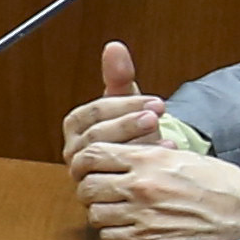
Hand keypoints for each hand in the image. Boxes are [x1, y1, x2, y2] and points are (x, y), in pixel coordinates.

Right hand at [60, 39, 169, 170]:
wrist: (139, 161)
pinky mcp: (100, 193)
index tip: (153, 101)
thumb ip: (119, 75)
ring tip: (162, 135)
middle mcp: (75, 151)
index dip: (123, 107)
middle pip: (94, 137)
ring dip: (133, 145)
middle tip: (156, 116)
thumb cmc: (130, 130)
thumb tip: (114, 46)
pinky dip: (140, 167)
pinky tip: (164, 155)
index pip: (92, 113)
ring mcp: (85, 174)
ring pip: (101, 159)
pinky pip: (114, 181)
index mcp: (76, 126)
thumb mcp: (126, 101)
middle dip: (128, 125)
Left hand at [76, 142, 239, 239]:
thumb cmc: (219, 182)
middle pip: (86, 186)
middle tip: (100, 192)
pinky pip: (109, 237)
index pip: (93, 154)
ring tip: (115, 210)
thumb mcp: (179, 155)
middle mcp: (140, 185)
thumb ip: (144, 155)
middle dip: (89, 189)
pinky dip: (112, 233)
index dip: (85, 163)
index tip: (89, 168)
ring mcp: (142, 214)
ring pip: (94, 214)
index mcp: (148, 158)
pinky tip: (125, 228)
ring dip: (100, 213)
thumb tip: (117, 157)